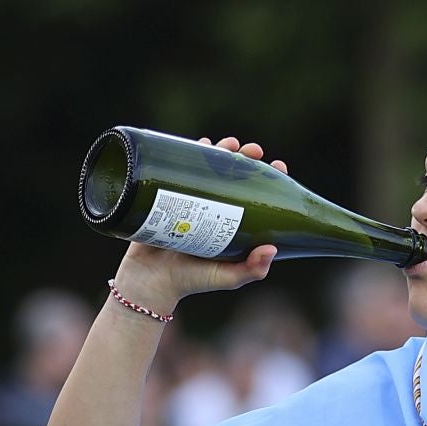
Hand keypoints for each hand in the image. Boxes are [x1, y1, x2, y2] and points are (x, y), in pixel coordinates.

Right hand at [109, 136, 284, 312]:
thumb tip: (272, 249)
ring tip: (231, 144)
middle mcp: (214, 209)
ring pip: (208, 169)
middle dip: (245, 160)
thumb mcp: (227, 277)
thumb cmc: (191, 282)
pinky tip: (201, 143)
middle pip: (233, 177)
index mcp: (233, 225)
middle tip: (255, 151)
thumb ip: (252, 269)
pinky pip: (179, 169)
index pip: (255, 196)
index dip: (268, 179)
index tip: (278, 166)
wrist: (148, 281)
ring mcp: (190, 201)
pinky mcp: (167, 196)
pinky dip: (189, 153)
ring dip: (221, 151)